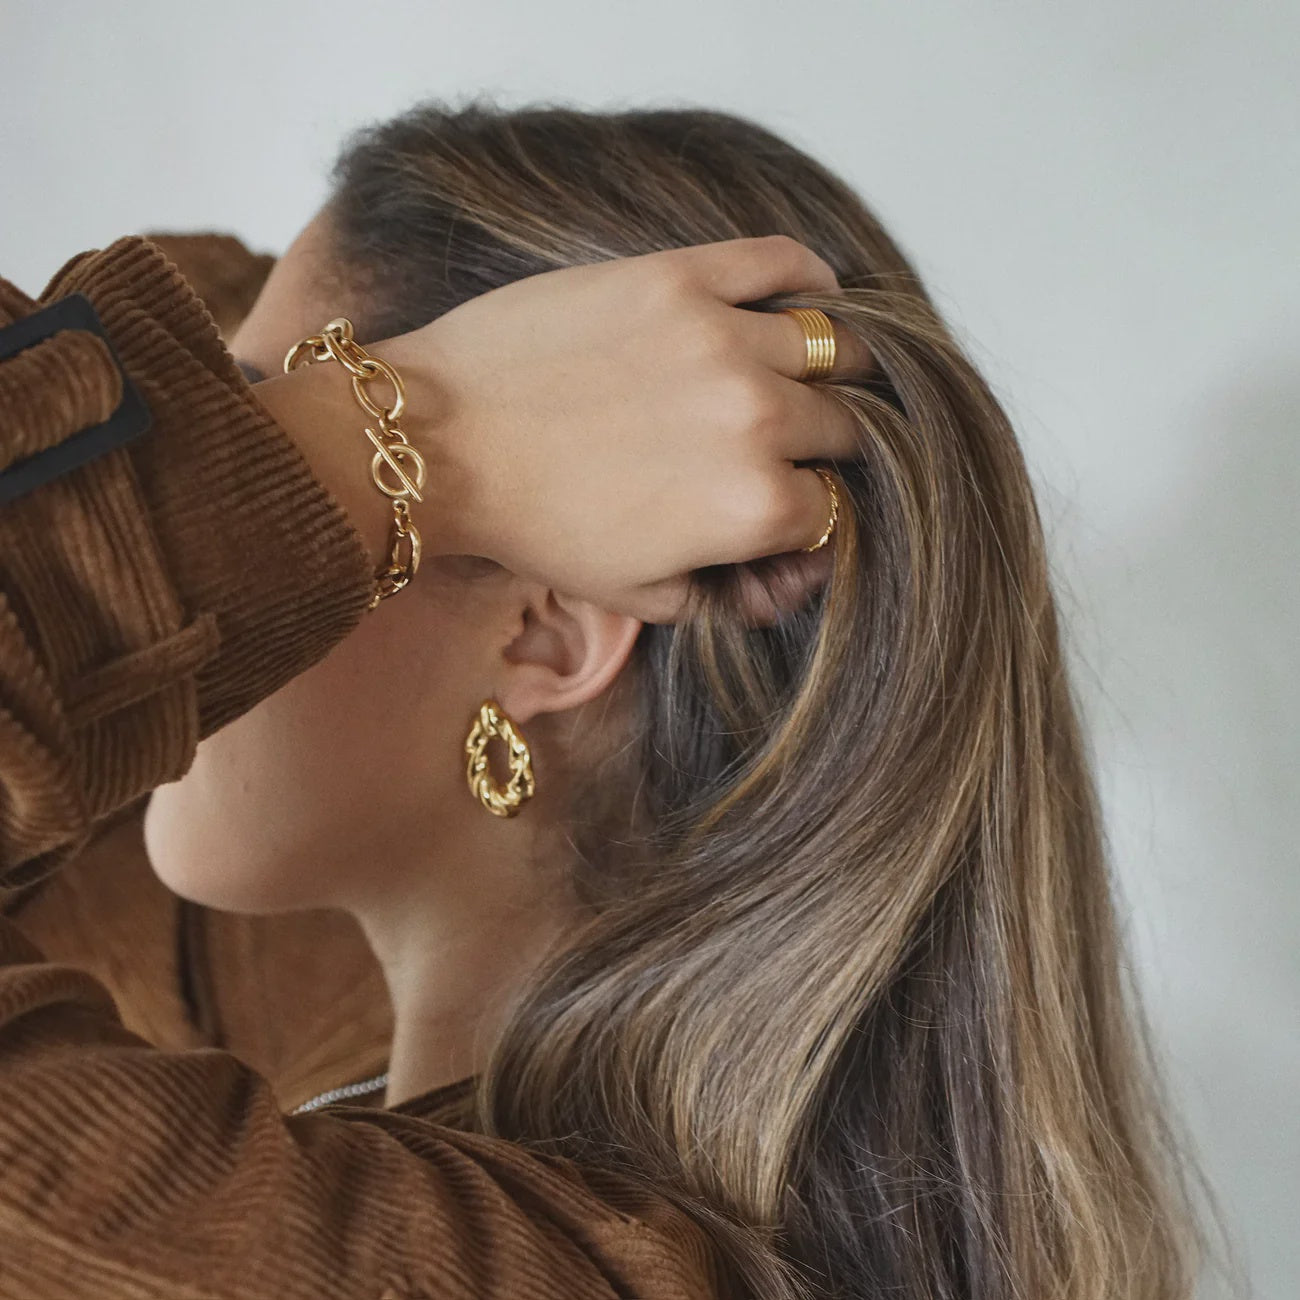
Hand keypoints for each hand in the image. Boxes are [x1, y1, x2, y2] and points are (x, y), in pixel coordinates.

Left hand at [376, 235, 871, 621]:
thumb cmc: (535, 525)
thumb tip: (789, 581)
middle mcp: (759, 418)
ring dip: (826, 370)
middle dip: (821, 449)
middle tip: (783, 449)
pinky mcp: (683, 277)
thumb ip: (731, 598)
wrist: (443, 442)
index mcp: (753, 506)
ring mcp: (724, 337)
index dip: (808, 519)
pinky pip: (783, 259)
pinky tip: (807, 296)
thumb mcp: (640, 595)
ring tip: (797, 377)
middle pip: (842, 428)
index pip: (831, 510)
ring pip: (831, 346)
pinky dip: (810, 276)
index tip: (782, 509)